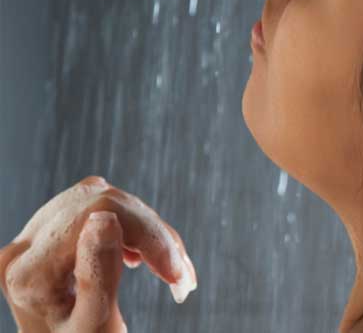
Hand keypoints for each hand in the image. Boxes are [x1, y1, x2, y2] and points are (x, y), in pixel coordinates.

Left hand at [0, 176, 196, 332]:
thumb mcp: (95, 324)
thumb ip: (98, 273)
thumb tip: (107, 216)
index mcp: (28, 272)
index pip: (94, 215)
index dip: (146, 233)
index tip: (175, 273)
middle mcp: (22, 248)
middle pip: (101, 203)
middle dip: (153, 234)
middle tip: (180, 276)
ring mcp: (33, 240)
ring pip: (105, 203)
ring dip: (148, 233)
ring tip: (169, 272)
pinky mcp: (49, 237)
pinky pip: (98, 210)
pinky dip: (130, 231)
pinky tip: (137, 259)